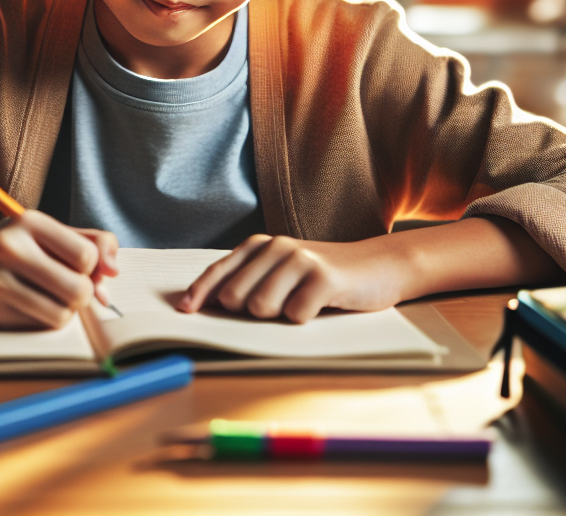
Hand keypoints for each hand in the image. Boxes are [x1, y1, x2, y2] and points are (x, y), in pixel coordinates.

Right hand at [0, 210, 117, 329]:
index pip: (86, 256)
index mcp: (29, 221)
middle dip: (82, 295)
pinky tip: (25, 308)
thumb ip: (93, 244)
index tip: (76, 267)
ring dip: (64, 313)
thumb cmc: (17, 251)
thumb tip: (113, 273)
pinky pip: (40, 328)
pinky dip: (42, 322)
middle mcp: (9, 247)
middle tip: (67, 289)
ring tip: (48, 299)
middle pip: (78, 289)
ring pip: (62, 315)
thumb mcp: (50, 236)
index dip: (91, 268)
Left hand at [177, 234, 407, 323]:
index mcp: (261, 246)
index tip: (185, 312)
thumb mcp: (284, 271)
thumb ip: (251, 281)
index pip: (219, 272)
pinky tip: (321, 307)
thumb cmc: (325, 276)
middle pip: (236, 298)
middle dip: (250, 314)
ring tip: (302, 304)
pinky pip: (295, 315)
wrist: (380, 265)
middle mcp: (277, 247)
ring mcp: (300, 259)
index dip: (199, 294)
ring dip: (279, 317)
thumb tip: (213, 306)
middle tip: (280, 306)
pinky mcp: (324, 277)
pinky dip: (305, 320)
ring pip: (261, 307)